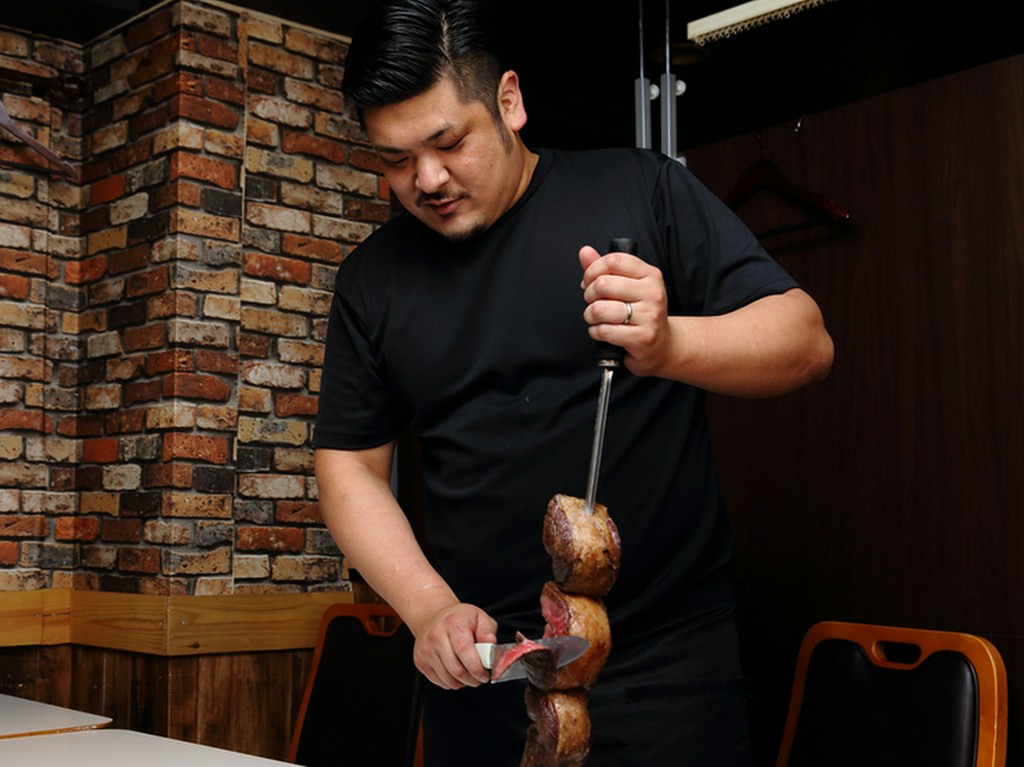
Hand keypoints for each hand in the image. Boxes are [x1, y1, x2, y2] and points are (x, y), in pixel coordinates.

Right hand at [411, 602, 497, 689]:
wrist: (432, 616)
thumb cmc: (458, 618)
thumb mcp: (479, 617)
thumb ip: (488, 633)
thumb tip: (491, 649)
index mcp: (453, 623)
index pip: (464, 650)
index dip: (477, 667)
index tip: (485, 674)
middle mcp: (436, 636)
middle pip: (456, 670)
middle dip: (473, 679)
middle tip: (480, 677)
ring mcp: (425, 650)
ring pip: (449, 680)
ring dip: (463, 682)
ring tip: (469, 673)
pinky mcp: (420, 662)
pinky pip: (440, 682)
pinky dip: (452, 682)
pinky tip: (456, 672)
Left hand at [578, 245, 671, 376]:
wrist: (661, 344)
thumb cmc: (640, 313)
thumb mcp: (627, 286)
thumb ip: (604, 268)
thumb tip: (585, 252)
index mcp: (650, 275)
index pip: (614, 261)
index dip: (592, 270)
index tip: (589, 281)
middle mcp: (652, 293)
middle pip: (603, 284)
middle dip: (589, 295)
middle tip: (593, 302)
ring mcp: (649, 316)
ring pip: (600, 309)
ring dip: (590, 315)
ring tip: (596, 318)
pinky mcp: (642, 337)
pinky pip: (604, 331)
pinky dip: (595, 332)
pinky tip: (602, 330)